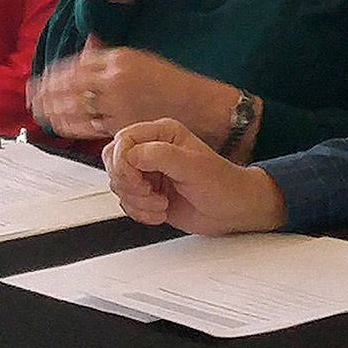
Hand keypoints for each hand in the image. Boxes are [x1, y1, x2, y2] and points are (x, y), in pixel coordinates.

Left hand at [29, 38, 237, 142]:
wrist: (194, 105)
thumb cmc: (169, 83)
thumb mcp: (139, 58)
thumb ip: (107, 56)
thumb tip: (86, 48)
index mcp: (117, 58)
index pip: (73, 65)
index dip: (52, 74)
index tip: (40, 80)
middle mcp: (113, 80)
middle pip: (67, 86)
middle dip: (45, 93)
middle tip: (32, 97)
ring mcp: (115, 104)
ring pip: (73, 108)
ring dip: (52, 111)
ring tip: (40, 113)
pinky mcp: (119, 125)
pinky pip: (86, 126)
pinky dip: (69, 126)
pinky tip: (59, 125)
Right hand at [103, 118, 286, 234]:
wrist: (233, 210)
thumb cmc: (222, 184)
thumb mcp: (192, 165)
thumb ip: (159, 155)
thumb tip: (131, 155)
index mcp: (162, 134)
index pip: (123, 141)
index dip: (123, 163)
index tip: (139, 180)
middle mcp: (152, 151)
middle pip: (114, 162)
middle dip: (128, 184)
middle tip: (150, 192)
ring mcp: (149, 173)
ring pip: (118, 185)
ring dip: (137, 201)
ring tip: (161, 203)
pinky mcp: (149, 194)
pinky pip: (127, 203)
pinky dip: (140, 213)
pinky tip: (161, 212)